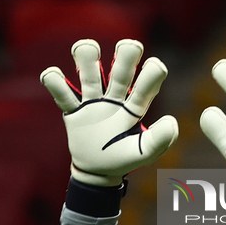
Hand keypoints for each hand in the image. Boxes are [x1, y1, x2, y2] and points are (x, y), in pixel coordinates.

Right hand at [41, 39, 177, 185]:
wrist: (97, 173)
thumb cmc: (123, 160)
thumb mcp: (144, 153)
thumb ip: (160, 140)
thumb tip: (172, 121)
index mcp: (136, 105)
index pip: (148, 79)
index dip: (153, 70)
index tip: (153, 70)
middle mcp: (116, 96)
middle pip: (122, 63)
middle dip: (127, 51)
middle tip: (127, 51)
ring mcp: (93, 101)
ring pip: (89, 68)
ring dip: (87, 54)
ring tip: (85, 51)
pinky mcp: (73, 110)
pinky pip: (61, 90)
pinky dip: (54, 79)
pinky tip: (54, 77)